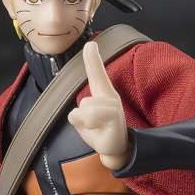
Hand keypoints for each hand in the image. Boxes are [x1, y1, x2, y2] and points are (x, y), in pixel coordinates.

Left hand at [68, 40, 131, 170]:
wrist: (117, 149)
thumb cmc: (100, 132)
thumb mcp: (84, 121)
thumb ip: (79, 115)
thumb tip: (77, 114)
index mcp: (102, 95)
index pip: (96, 75)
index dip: (93, 60)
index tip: (90, 44)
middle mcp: (111, 98)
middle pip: (85, 102)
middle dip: (83, 117)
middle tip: (95, 126)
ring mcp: (115, 108)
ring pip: (87, 109)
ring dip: (87, 123)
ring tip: (98, 129)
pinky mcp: (116, 119)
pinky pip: (93, 117)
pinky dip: (90, 127)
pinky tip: (100, 132)